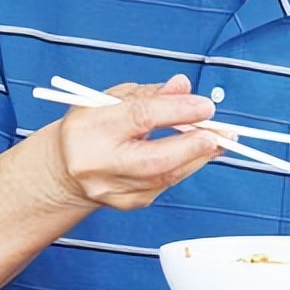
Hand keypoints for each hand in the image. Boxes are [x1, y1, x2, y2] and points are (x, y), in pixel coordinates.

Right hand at [50, 74, 222, 210]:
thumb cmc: (94, 125)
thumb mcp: (113, 98)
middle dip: (194, 146)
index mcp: (90, 127)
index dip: (178, 111)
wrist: (67, 166)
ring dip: (198, 157)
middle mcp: (97, 163)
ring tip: (221, 140)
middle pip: (153, 161)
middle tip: (223, 133)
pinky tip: (198, 154)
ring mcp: (110, 189)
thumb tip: (184, 86)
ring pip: (164, 178)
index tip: (206, 106)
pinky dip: (185, 168)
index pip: (140, 118)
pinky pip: (164, 186)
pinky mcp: (125, 203)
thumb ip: (150, 94)